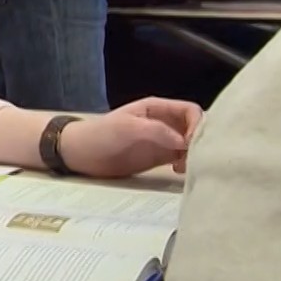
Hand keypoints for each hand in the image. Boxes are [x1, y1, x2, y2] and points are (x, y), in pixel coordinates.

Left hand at [57, 98, 201, 176]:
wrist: (80, 154)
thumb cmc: (100, 134)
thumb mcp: (127, 128)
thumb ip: (156, 131)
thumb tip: (184, 141)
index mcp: (158, 108)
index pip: (191, 111)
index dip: (197, 125)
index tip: (191, 143)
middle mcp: (164, 122)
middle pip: (195, 128)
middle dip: (199, 142)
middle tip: (191, 158)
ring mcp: (163, 140)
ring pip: (191, 145)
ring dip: (194, 155)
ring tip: (183, 168)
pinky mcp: (159, 157)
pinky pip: (181, 159)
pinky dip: (186, 164)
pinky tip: (178, 172)